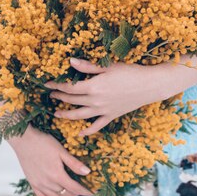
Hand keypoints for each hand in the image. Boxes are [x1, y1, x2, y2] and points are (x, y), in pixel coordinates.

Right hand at [4, 115, 93, 195]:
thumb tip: (88, 172)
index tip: (92, 192)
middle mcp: (47, 183)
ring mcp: (38, 184)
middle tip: (84, 189)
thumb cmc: (43, 142)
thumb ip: (74, 163)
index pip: (74, 188)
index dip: (85, 191)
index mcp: (57, 175)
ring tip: (73, 193)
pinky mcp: (32, 183)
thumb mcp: (61, 151)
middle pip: (65, 193)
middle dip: (76, 193)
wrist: (23, 140)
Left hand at [45, 54, 196, 135]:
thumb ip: (88, 66)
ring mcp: (103, 110)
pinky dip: (87, 130)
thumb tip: (70, 62)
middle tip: (50, 95)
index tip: (47, 83)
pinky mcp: (111, 116)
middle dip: (59, 98)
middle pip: (72, 100)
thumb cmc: (130, 72)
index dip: (56, 85)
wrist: (149, 85)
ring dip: (66, 114)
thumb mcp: (108, 66)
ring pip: (80, 115)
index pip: (69, 87)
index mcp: (93, 86)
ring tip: (56, 114)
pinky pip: (97, 126)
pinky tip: (80, 133)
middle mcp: (95, 100)